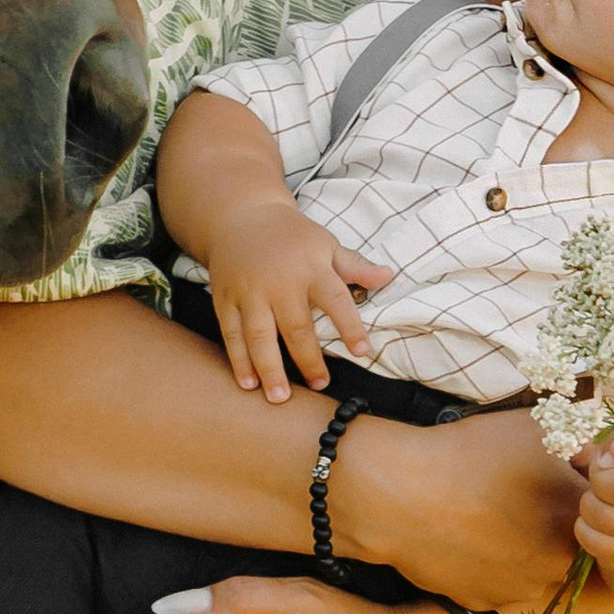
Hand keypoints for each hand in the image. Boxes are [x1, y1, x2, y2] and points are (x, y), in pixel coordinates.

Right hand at [201, 203, 390, 400]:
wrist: (240, 216)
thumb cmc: (291, 237)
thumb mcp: (326, 244)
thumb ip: (355, 266)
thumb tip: (388, 276)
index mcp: (310, 267)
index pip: (335, 299)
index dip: (350, 326)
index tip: (363, 352)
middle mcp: (279, 281)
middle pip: (295, 326)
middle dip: (308, 360)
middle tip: (320, 385)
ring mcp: (248, 291)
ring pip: (259, 335)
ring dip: (269, 369)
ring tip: (280, 397)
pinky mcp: (225, 299)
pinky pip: (231, 333)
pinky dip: (238, 360)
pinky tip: (248, 383)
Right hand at [339, 404, 586, 613]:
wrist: (402, 493)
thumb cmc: (469, 452)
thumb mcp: (534, 428)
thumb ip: (581, 442)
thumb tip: (601, 454)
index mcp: (575, 517)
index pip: (587, 504)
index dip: (561, 486)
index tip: (535, 474)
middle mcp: (558, 561)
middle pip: (561, 539)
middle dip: (542, 521)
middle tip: (506, 496)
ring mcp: (521, 588)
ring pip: (529, 566)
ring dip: (516, 548)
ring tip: (481, 516)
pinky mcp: (487, 602)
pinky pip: (495, 583)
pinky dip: (484, 565)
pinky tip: (462, 537)